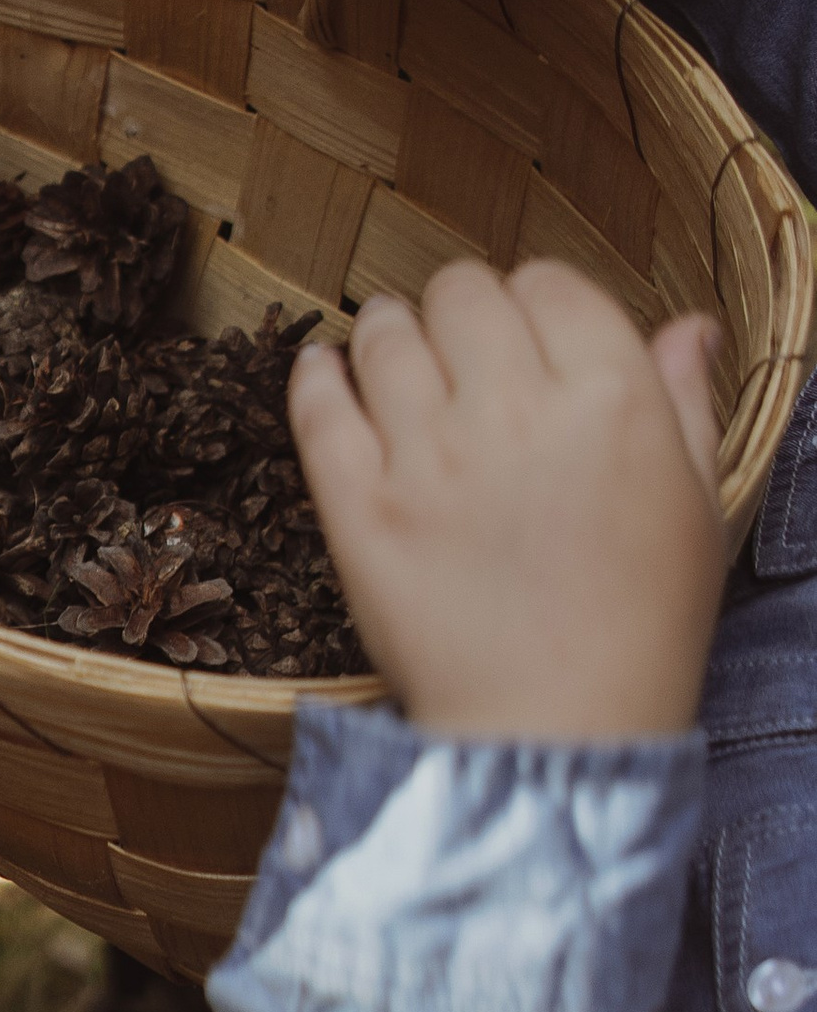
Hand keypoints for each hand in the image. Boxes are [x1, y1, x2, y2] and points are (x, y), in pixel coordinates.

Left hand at [288, 262, 724, 740]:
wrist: (557, 727)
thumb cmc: (640, 624)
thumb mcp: (696, 505)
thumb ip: (684, 403)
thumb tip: (685, 327)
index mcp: (611, 399)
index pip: (552, 284)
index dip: (537, 300)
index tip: (530, 332)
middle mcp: (515, 411)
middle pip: (463, 293)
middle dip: (461, 308)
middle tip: (460, 346)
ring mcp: (428, 457)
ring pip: (386, 336)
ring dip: (390, 332)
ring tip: (396, 355)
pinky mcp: (358, 507)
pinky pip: (318, 407)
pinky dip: (316, 378)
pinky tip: (325, 375)